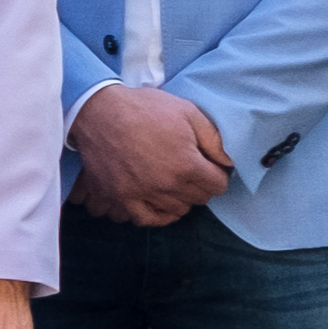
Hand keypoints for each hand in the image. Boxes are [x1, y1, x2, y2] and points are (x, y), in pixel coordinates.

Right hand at [71, 82, 234, 227]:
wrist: (99, 112)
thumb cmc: (145, 109)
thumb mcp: (188, 112)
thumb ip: (214, 139)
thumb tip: (228, 162)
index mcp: (187, 164)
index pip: (218, 185)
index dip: (218, 174)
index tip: (211, 166)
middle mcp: (166, 185)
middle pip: (199, 198)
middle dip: (202, 184)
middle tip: (193, 171)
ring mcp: (142, 194)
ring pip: (177, 210)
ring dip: (182, 198)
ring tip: (176, 183)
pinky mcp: (121, 197)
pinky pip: (146, 219)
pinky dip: (158, 215)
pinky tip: (162, 204)